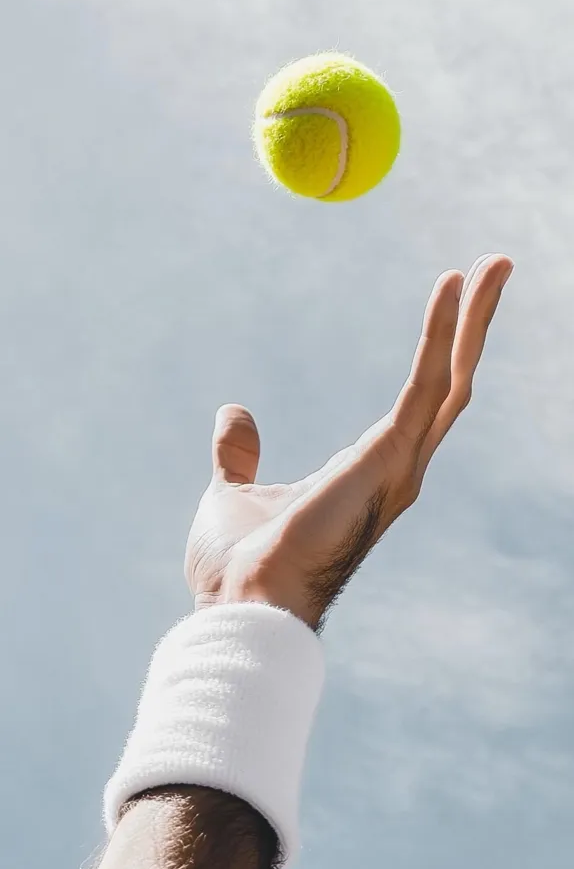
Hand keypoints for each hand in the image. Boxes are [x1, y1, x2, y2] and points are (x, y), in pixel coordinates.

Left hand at [185, 253, 513, 630]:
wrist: (240, 604)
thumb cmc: (241, 565)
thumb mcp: (236, 492)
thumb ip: (239, 455)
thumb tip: (232, 416)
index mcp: (366, 472)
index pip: (420, 399)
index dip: (438, 349)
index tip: (448, 300)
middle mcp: (396, 469)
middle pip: (450, 383)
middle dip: (474, 325)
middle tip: (496, 267)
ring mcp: (398, 466)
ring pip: (451, 378)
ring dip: (474, 320)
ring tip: (496, 264)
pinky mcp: (386, 459)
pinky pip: (423, 385)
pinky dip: (439, 334)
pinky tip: (450, 287)